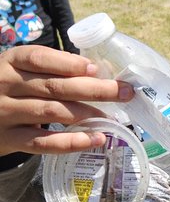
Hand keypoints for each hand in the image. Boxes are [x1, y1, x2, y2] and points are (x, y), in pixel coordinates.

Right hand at [0, 45, 132, 155]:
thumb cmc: (7, 86)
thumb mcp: (18, 69)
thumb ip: (48, 68)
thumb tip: (96, 71)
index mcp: (10, 61)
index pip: (39, 58)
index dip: (68, 63)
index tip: (95, 68)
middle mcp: (6, 85)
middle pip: (54, 86)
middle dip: (94, 89)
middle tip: (125, 92)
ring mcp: (6, 114)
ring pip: (51, 112)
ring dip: (86, 114)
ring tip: (113, 116)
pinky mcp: (9, 139)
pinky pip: (42, 143)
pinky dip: (71, 142)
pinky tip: (95, 139)